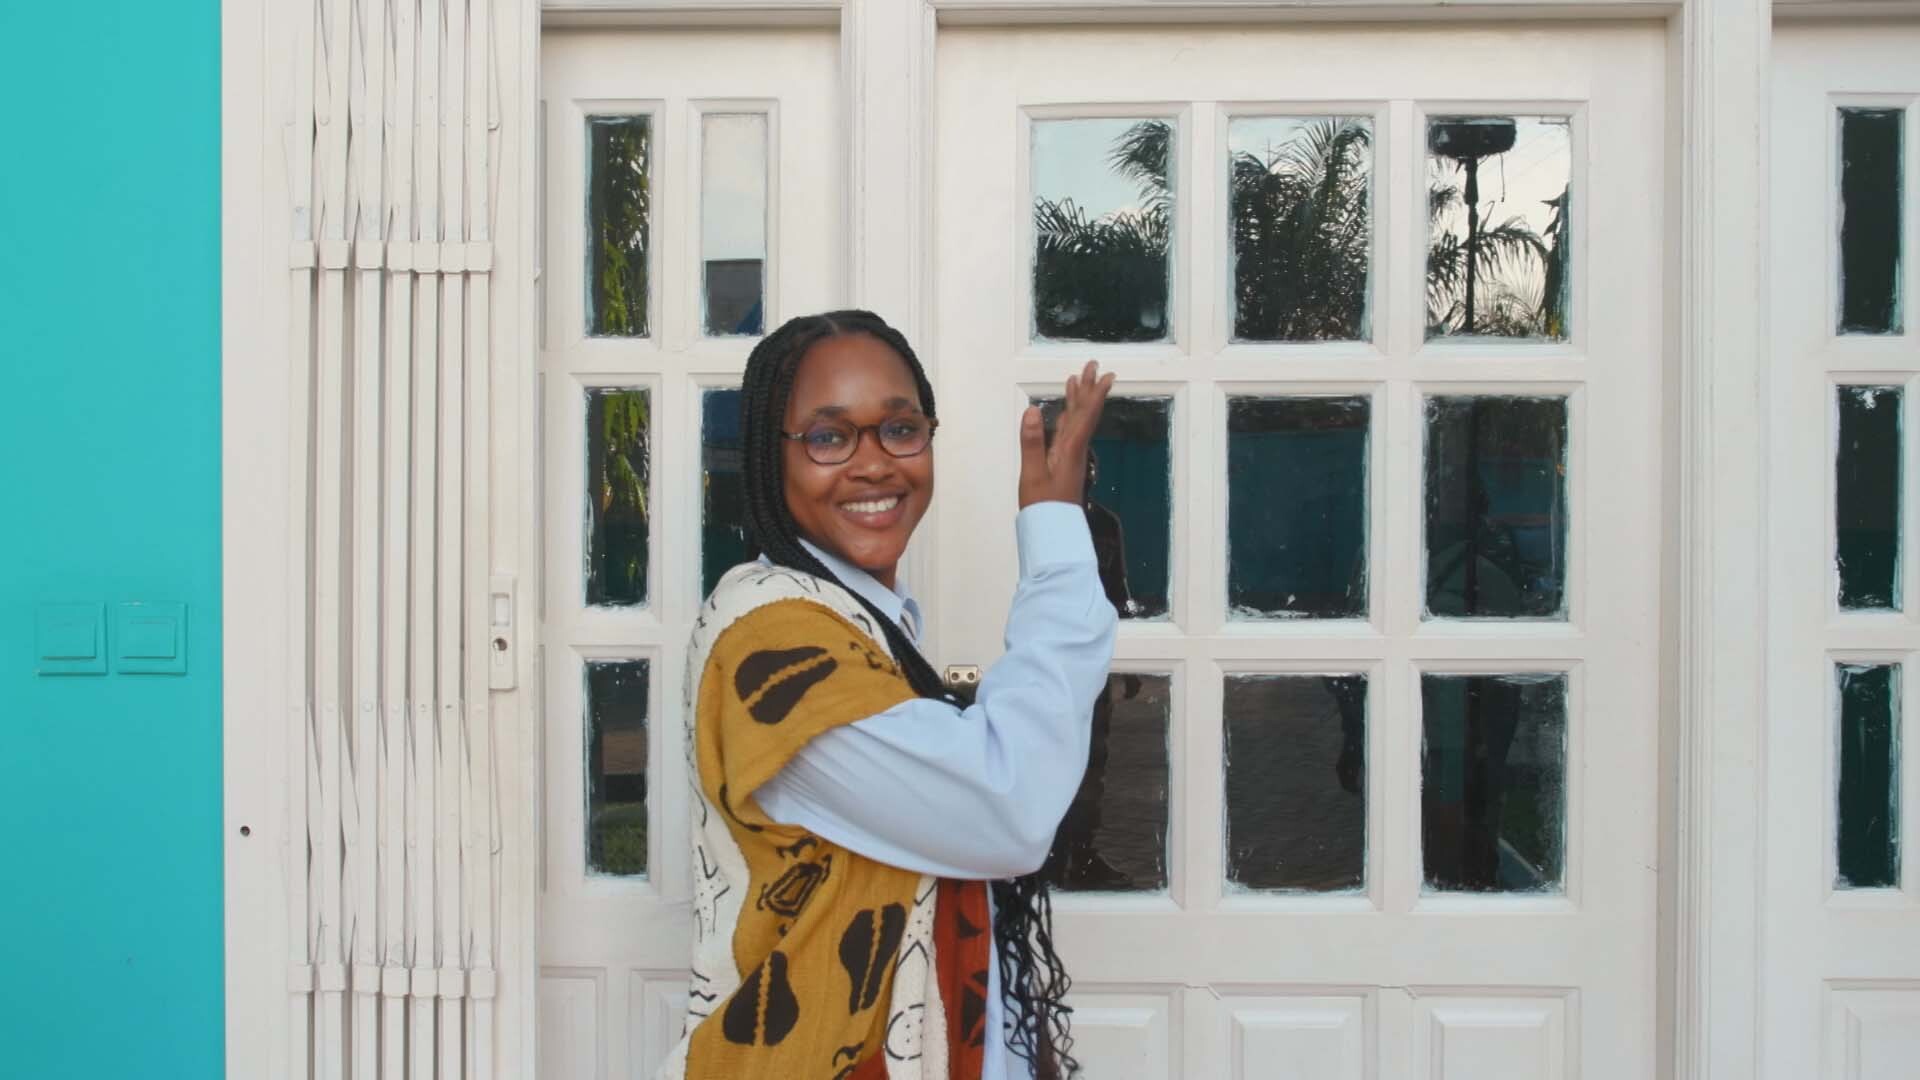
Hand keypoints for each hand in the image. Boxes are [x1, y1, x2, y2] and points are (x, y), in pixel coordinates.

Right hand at [1018, 360, 1115, 508]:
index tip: (1105, 375)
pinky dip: (1069, 417)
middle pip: (1084, 414)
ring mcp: (1070, 457)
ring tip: (1077, 381)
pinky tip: (1066, 413)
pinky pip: (1069, 433)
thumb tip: (1032, 410)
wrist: (1053, 534)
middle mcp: (1074, 450)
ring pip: (1077, 422)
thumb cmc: (1043, 508)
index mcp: (1070, 450)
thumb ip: (1032, 443)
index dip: (1094, 394)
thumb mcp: (1032, 475)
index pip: (1084, 416)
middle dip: (1088, 389)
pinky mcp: (1064, 464)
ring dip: (1079, 400)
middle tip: (1093, 367)